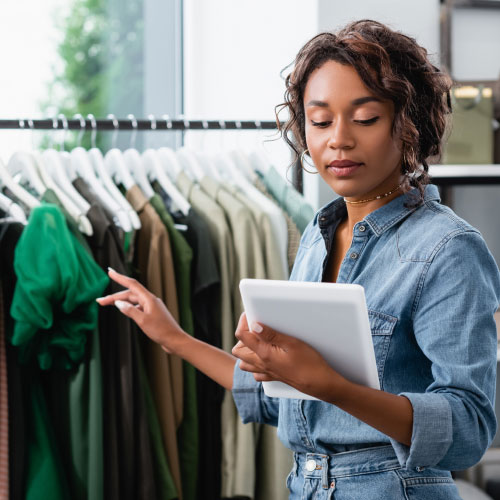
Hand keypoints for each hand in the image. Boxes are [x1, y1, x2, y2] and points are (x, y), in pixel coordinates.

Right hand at [96, 268, 186, 352]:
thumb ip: (130, 311)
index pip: (132, 284)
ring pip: (133, 300)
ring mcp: (151, 306)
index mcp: (149, 299)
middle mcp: (150, 300)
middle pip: (129, 294)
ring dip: (120, 302)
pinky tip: (123, 309)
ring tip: (107, 304)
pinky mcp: (152, 313)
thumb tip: (119, 303)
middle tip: (100, 301)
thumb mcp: (142, 321)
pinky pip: (137, 306)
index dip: (119, 277)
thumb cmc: (161, 331)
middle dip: (114, 296)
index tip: (109, 271)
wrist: (175, 340)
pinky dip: (128, 307)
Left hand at [232, 313, 346, 400]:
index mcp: (263, 354)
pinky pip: (255, 372)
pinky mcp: (272, 377)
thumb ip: (271, 334)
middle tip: (254, 328)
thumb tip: (254, 325)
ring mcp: (266, 372)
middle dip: (242, 336)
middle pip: (238, 350)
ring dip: (246, 351)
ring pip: (244, 363)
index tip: (251, 315)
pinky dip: (255, 364)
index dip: (243, 322)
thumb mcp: (291, 343)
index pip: (241, 335)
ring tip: (258, 341)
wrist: (318, 383)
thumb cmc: (308, 363)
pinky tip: (264, 357)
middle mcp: (261, 364)